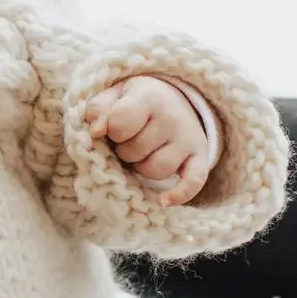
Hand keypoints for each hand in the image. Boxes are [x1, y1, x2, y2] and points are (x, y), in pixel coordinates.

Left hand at [85, 74, 208, 205]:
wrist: (173, 100)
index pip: (119, 124)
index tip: (114, 127)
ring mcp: (188, 139)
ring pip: (156, 170)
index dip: (110, 131)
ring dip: (142, 167)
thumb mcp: (113, 96)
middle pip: (135, 151)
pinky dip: (179, 194)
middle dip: (125, 150)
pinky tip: (163, 201)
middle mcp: (172, 117)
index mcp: (149, 98)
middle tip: (129, 139)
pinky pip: (193, 183)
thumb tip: (96, 131)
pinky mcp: (199, 158)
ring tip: (143, 153)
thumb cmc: (135, 102)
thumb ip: (98, 109)